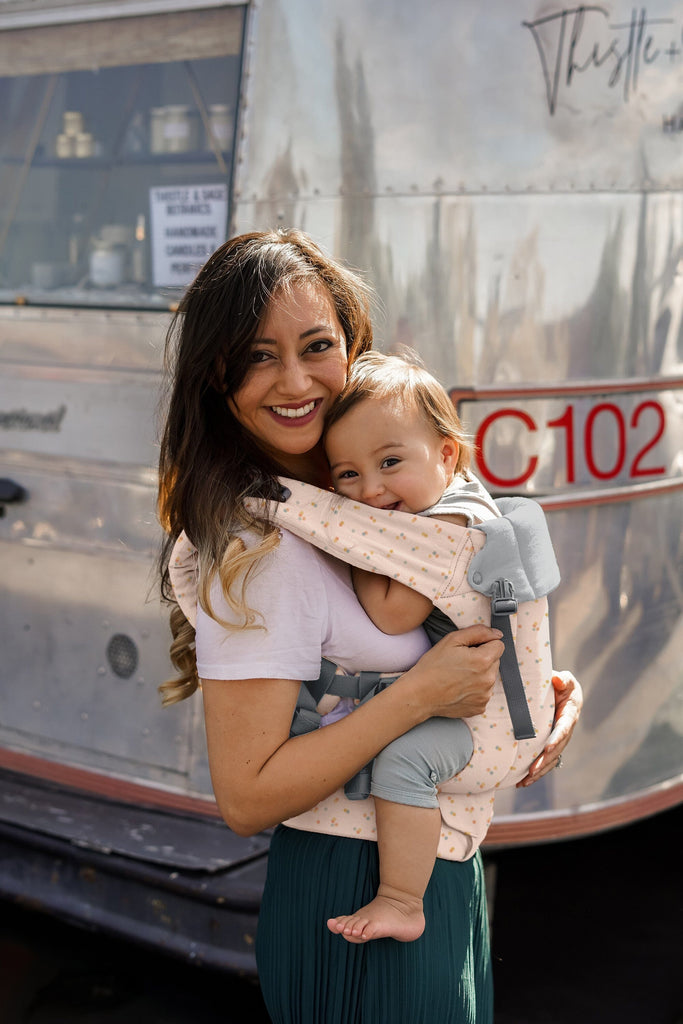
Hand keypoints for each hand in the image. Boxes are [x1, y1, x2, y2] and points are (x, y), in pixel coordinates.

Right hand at [405, 624, 503, 720]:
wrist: (419, 694)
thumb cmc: (433, 666)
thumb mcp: (452, 640)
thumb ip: (478, 632)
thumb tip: (497, 634)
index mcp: (483, 660)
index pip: (498, 645)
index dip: (483, 644)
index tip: (469, 649)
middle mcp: (488, 680)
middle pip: (495, 661)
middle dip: (482, 659)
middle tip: (461, 662)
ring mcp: (485, 696)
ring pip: (490, 677)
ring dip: (480, 674)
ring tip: (459, 676)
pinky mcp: (480, 707)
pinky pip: (484, 692)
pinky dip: (475, 689)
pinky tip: (460, 688)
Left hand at [517, 671, 582, 786]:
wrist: (561, 691)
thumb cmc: (562, 684)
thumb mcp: (565, 679)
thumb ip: (563, 679)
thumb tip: (557, 679)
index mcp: (570, 714)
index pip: (564, 727)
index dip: (557, 738)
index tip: (548, 748)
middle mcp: (566, 730)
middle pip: (557, 749)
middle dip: (545, 760)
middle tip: (532, 770)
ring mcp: (559, 739)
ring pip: (552, 759)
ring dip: (539, 771)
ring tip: (525, 781)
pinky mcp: (551, 745)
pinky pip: (545, 761)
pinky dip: (536, 772)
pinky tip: (522, 783)